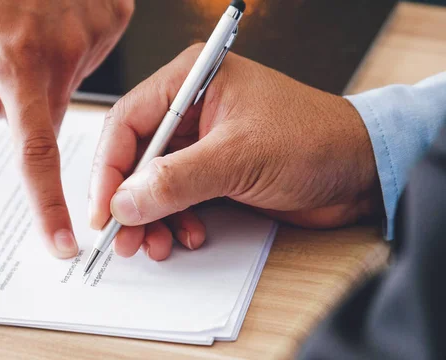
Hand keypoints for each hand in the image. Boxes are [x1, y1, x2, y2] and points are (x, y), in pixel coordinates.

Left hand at [0, 0, 133, 257]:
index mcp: (20, 57)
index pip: (36, 152)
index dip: (50, 203)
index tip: (64, 239)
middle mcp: (68, 51)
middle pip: (48, 110)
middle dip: (26, 98)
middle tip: (7, 54)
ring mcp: (98, 33)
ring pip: (68, 79)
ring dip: (46, 63)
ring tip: (32, 19)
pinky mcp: (116, 18)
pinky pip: (88, 50)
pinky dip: (68, 40)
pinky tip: (56, 10)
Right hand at [89, 44, 381, 260]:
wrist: (360, 171)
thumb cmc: (314, 140)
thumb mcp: (239, 158)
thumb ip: (177, 180)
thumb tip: (125, 201)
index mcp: (193, 80)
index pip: (129, 120)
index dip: (109, 167)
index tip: (103, 208)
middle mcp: (191, 108)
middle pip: (136, 154)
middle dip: (127, 199)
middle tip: (121, 236)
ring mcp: (201, 142)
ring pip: (153, 181)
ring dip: (150, 217)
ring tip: (154, 244)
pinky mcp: (213, 171)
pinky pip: (177, 198)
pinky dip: (174, 220)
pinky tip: (186, 234)